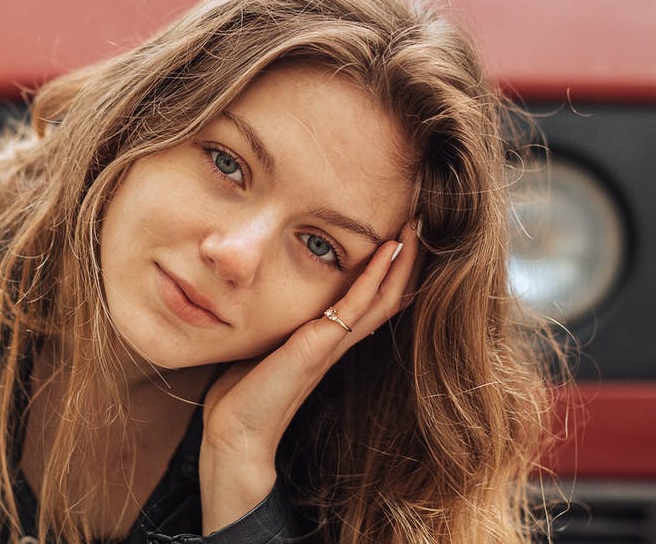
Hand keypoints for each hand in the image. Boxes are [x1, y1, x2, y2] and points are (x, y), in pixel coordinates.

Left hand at [198, 220, 421, 533]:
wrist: (236, 434)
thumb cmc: (245, 394)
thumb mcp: (264, 347)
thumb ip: (276, 327)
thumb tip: (260, 297)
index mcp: (327, 340)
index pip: (371, 300)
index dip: (390, 270)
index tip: (400, 233)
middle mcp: (337, 341)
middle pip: (387, 297)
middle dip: (406, 261)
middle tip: (420, 222)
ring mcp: (330, 344)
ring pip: (381, 299)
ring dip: (400, 263)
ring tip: (414, 228)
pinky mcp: (318, 347)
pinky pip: (355, 306)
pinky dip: (373, 277)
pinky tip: (387, 251)